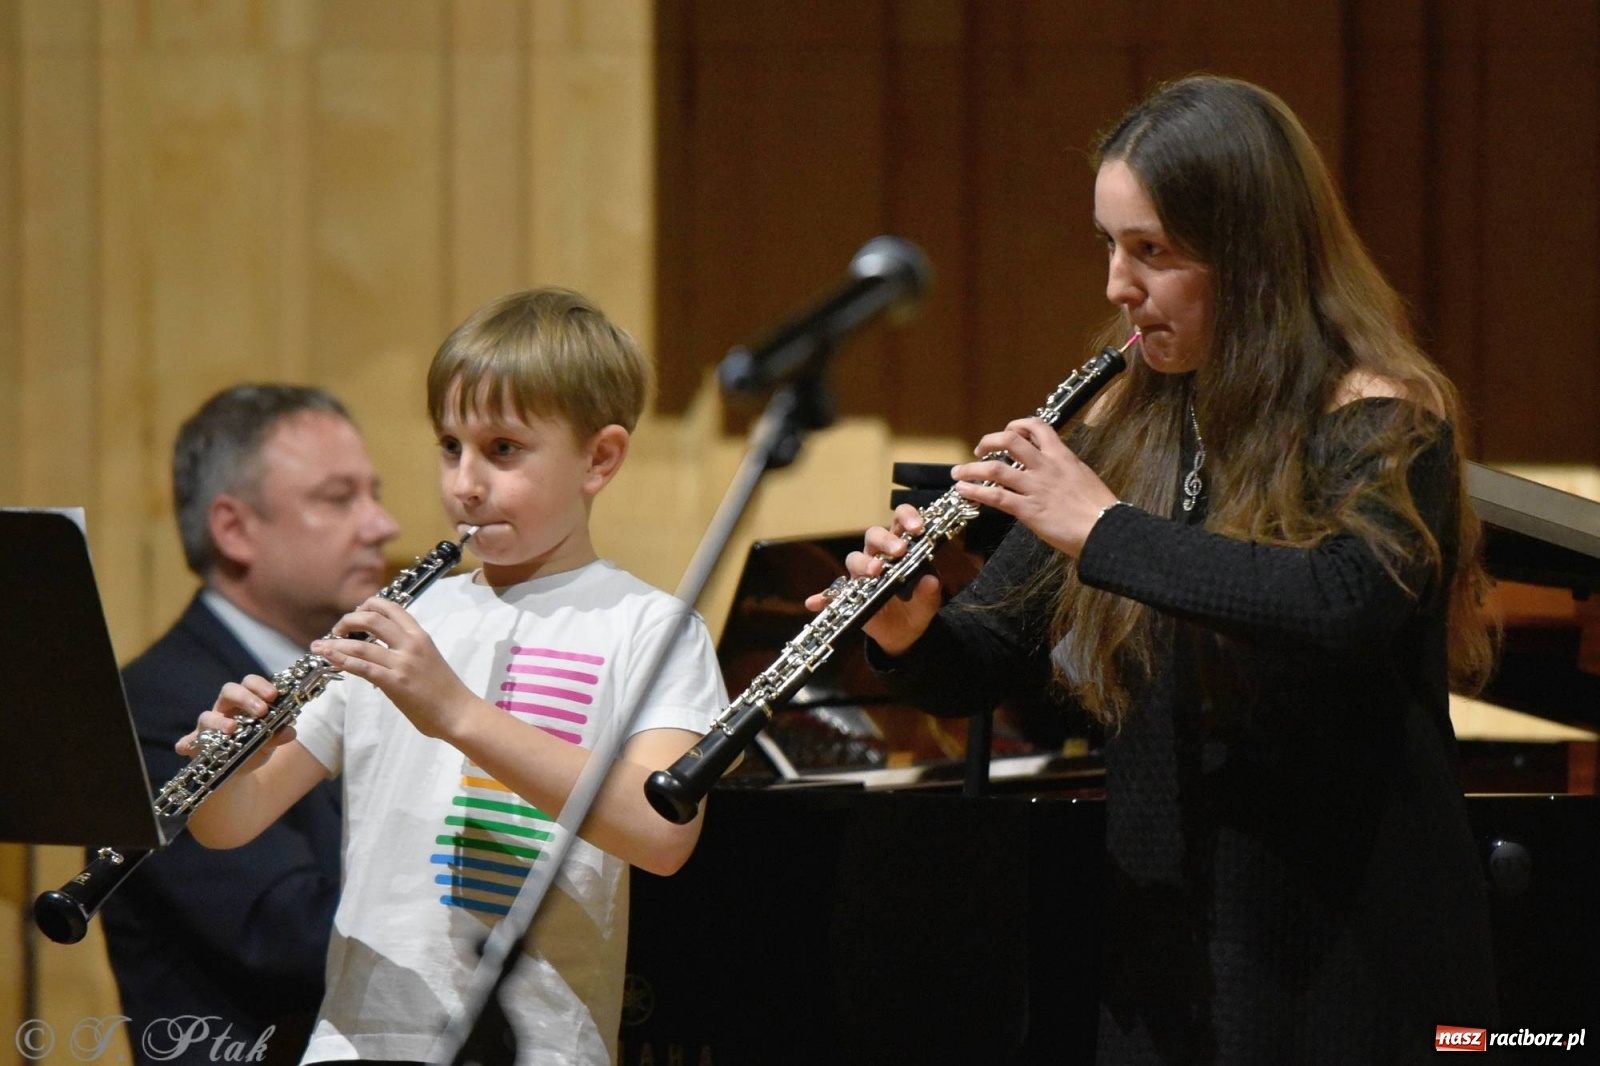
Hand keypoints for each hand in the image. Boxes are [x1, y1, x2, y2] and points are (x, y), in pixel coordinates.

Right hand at [176, 674, 287, 756]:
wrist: (239, 772)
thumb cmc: (255, 748)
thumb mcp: (269, 743)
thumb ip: (278, 736)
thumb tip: (290, 731)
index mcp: (244, 702)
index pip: (249, 683)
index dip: (260, 685)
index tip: (273, 695)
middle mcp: (225, 709)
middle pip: (229, 691)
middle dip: (245, 698)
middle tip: (262, 711)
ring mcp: (208, 726)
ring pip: (207, 715)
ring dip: (219, 721)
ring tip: (232, 729)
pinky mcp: (196, 744)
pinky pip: (188, 741)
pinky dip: (186, 743)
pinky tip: (185, 747)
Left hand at [311, 596, 477, 739]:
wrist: (459, 712)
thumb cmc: (446, 691)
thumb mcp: (428, 660)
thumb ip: (407, 651)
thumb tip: (381, 652)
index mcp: (420, 635)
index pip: (391, 607)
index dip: (368, 605)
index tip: (356, 615)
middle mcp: (411, 643)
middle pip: (372, 618)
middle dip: (348, 620)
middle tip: (338, 630)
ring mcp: (402, 662)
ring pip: (361, 644)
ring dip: (335, 643)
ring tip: (319, 646)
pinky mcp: (394, 681)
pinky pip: (362, 667)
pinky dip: (340, 659)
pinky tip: (327, 658)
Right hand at [802, 503, 941, 655]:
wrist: (904, 634)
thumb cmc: (915, 610)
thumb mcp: (927, 604)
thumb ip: (929, 593)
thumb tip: (930, 581)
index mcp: (899, 549)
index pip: (899, 522)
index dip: (906, 517)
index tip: (917, 527)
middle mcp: (877, 556)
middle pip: (874, 536)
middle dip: (885, 540)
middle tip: (899, 551)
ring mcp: (861, 574)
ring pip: (855, 558)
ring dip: (863, 563)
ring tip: (876, 572)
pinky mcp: (849, 595)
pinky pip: (832, 593)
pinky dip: (823, 597)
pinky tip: (815, 602)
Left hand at [952, 417, 1118, 557]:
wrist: (1107, 530)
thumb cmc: (1101, 509)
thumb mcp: (1085, 479)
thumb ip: (1067, 471)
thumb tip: (1057, 473)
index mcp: (1063, 456)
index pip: (1038, 427)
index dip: (1019, 425)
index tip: (1009, 431)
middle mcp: (1046, 467)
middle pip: (1010, 441)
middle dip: (989, 441)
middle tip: (980, 450)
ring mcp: (1035, 487)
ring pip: (995, 469)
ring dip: (972, 469)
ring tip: (958, 472)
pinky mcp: (1028, 510)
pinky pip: (995, 497)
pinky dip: (975, 491)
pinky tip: (963, 491)